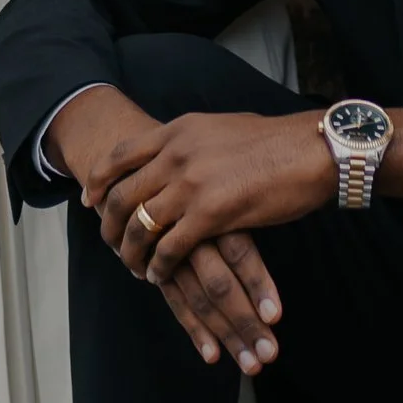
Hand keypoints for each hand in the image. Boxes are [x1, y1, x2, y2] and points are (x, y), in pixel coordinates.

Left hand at [48, 87, 302, 375]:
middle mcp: (177, 154)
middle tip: (109, 243)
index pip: (121, 155)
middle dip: (110, 224)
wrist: (311, 150)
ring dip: (131, 251)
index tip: (90, 200)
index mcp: (178, 130)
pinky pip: (169, 248)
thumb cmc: (274, 142)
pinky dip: (159, 266)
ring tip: (133, 267)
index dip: (100, 180)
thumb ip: (192, 140)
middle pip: (124, 195)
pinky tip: (159, 275)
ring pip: (141, 225)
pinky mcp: (210, 214)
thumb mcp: (220, 127)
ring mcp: (191, 184)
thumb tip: (177, 149)